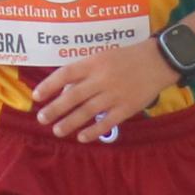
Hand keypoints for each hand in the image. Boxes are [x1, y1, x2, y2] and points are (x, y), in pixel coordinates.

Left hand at [30, 38, 177, 142]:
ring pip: (87, 111)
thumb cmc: (127, 58)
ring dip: (70, 122)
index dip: (49, 85)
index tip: (36, 96)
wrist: (158, 61)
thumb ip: (84, 72)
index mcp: (94, 62)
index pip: (66, 73)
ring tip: (57, 131)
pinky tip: (82, 137)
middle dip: (55, 108)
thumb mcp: (103, 57)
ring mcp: (115, 94)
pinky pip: (107, 122)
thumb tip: (64, 91)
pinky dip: (93, 131)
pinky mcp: (127, 107)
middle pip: (73, 96)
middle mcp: (102, 78)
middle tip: (42, 119)